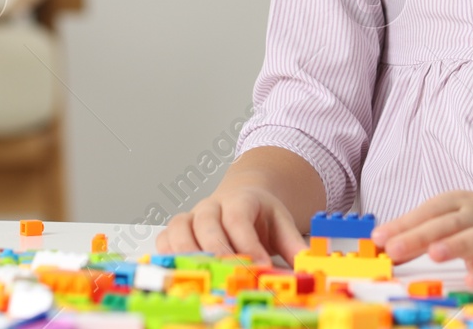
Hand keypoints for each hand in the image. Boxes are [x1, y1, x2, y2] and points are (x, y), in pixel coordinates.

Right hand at [154, 184, 306, 263]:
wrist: (241, 196)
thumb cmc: (260, 215)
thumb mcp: (282, 223)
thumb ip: (294, 245)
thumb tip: (307, 267)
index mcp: (239, 200)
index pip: (239, 219)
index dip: (247, 244)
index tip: (259, 267)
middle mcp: (211, 206)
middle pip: (207, 224)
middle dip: (218, 251)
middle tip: (229, 274)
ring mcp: (191, 217)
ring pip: (180, 229)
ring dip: (188, 254)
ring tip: (202, 276)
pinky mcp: (177, 230)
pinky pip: (165, 239)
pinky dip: (167, 255)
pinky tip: (178, 271)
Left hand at [371, 188, 472, 290]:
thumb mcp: (454, 212)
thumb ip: (421, 228)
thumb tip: (382, 244)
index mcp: (457, 203)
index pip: (426, 212)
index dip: (402, 224)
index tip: (377, 239)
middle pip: (445, 224)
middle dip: (418, 236)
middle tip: (394, 249)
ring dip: (454, 245)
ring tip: (434, 254)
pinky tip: (472, 279)